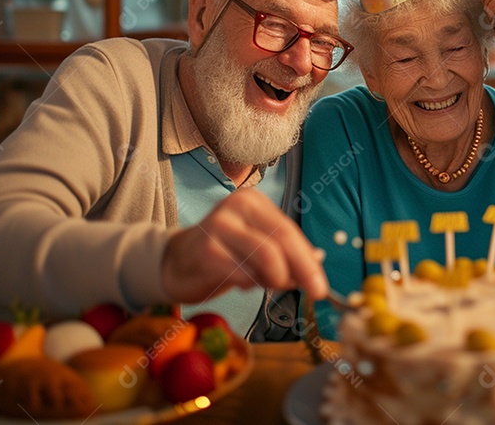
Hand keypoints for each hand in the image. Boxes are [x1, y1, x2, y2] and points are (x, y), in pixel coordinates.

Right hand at [161, 187, 327, 302]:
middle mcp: (236, 207)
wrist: (173, 262)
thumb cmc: (221, 254)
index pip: (289, 230)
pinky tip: (241, 283)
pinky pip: (243, 274)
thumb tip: (317, 262)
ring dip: (274, 280)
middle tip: (316, 292)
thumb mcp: (255, 245)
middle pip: (281, 240)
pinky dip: (250, 285)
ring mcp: (219, 226)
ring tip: (266, 284)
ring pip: (266, 258)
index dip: (308, 259)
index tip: (321, 285)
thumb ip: (284, 252)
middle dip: (303, 270)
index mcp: (253, 202)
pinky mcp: (206, 250)